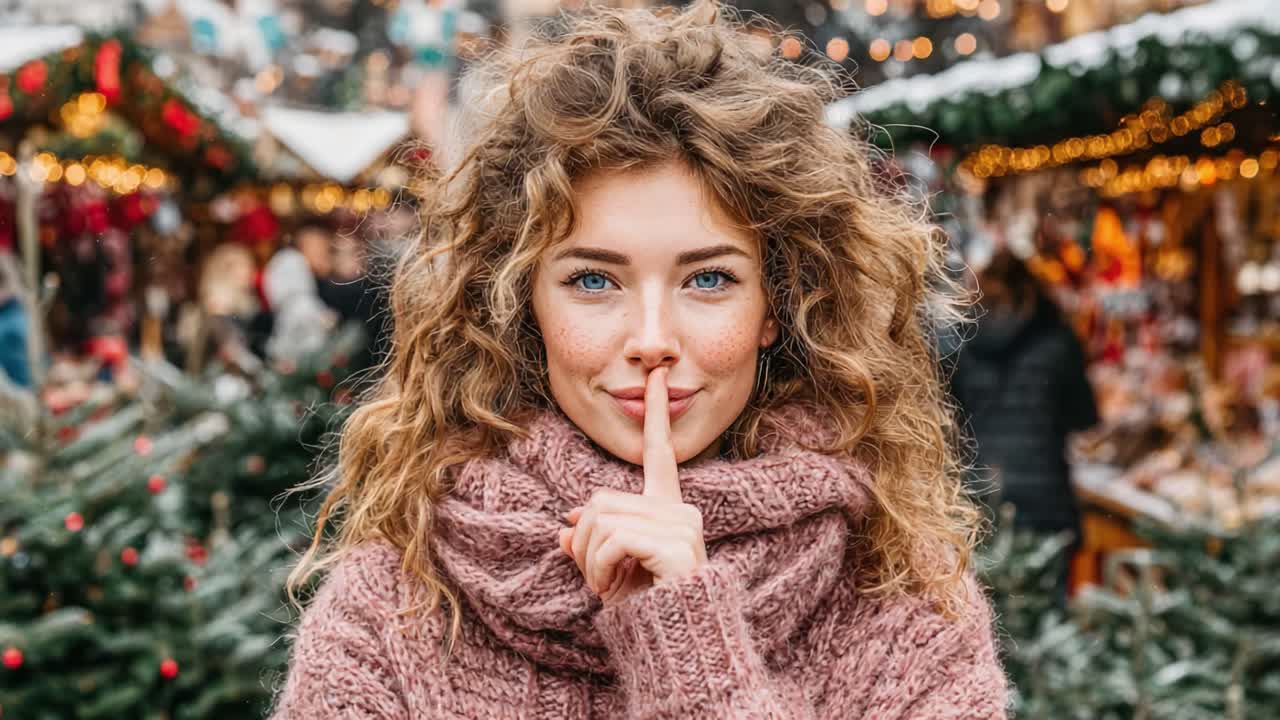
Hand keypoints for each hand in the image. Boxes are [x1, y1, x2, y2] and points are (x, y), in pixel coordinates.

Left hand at [557, 366, 707, 604]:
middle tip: (598, 578)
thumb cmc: (647, 612)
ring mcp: (681, 527)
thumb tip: (563, 528)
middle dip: (584, 542)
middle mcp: (680, 511)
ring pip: (599, 520)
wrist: (678, 646)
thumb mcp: (608, 573)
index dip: (656, 415)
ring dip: (589, 561)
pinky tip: (611, 590)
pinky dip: (597, 569)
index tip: (658, 377)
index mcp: (668, 509)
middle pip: (599, 499)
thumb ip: (588, 545)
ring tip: (607, 587)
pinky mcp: (675, 545)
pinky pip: (611, 540)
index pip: (660, 454)